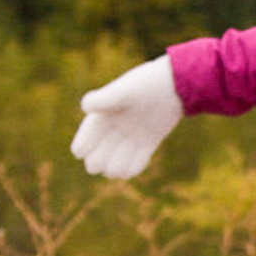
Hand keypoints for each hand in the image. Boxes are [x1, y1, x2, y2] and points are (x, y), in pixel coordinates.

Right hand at [71, 55, 182, 178]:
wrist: (176, 85)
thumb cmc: (148, 83)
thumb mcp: (125, 90)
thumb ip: (106, 99)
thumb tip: (85, 106)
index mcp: (105, 112)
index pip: (89, 132)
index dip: (83, 143)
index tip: (79, 152)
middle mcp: (116, 126)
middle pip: (99, 151)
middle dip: (96, 161)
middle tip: (96, 167)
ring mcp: (131, 136)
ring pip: (116, 159)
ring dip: (113, 168)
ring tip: (113, 171)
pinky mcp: (148, 142)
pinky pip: (137, 161)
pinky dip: (132, 168)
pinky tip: (128, 171)